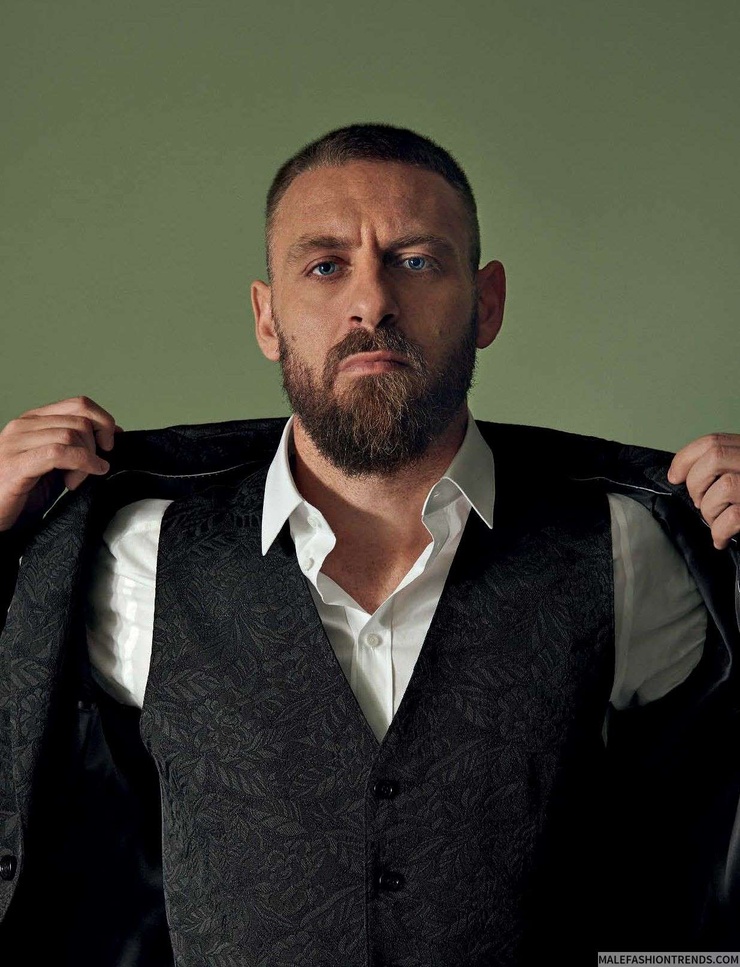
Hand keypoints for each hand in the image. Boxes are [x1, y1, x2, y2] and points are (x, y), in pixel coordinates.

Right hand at [0, 395, 122, 532]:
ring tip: (77, 480)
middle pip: (79, 420)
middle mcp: (23, 426)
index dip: (103, 421)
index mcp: (33, 420)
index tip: (109, 444)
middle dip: (95, 446)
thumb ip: (78, 446)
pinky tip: (81, 478)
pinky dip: (81, 463)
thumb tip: (114, 434)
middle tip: (92, 469)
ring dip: (86, 459)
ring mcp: (17, 443)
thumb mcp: (57, 464)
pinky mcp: (17, 463)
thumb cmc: (24, 493)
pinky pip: (59, 453)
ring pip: (71, 434)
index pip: (78, 404)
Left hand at [667, 433, 739, 549]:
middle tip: (700, 502)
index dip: (686, 459)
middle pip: (715, 458)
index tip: (675, 477)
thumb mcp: (739, 473)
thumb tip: (680, 476)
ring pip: (724, 487)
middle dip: (696, 483)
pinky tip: (721, 538)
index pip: (713, 442)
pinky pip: (733, 517)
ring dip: (710, 511)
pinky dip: (719, 531)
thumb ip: (722, 468)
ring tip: (716, 521)